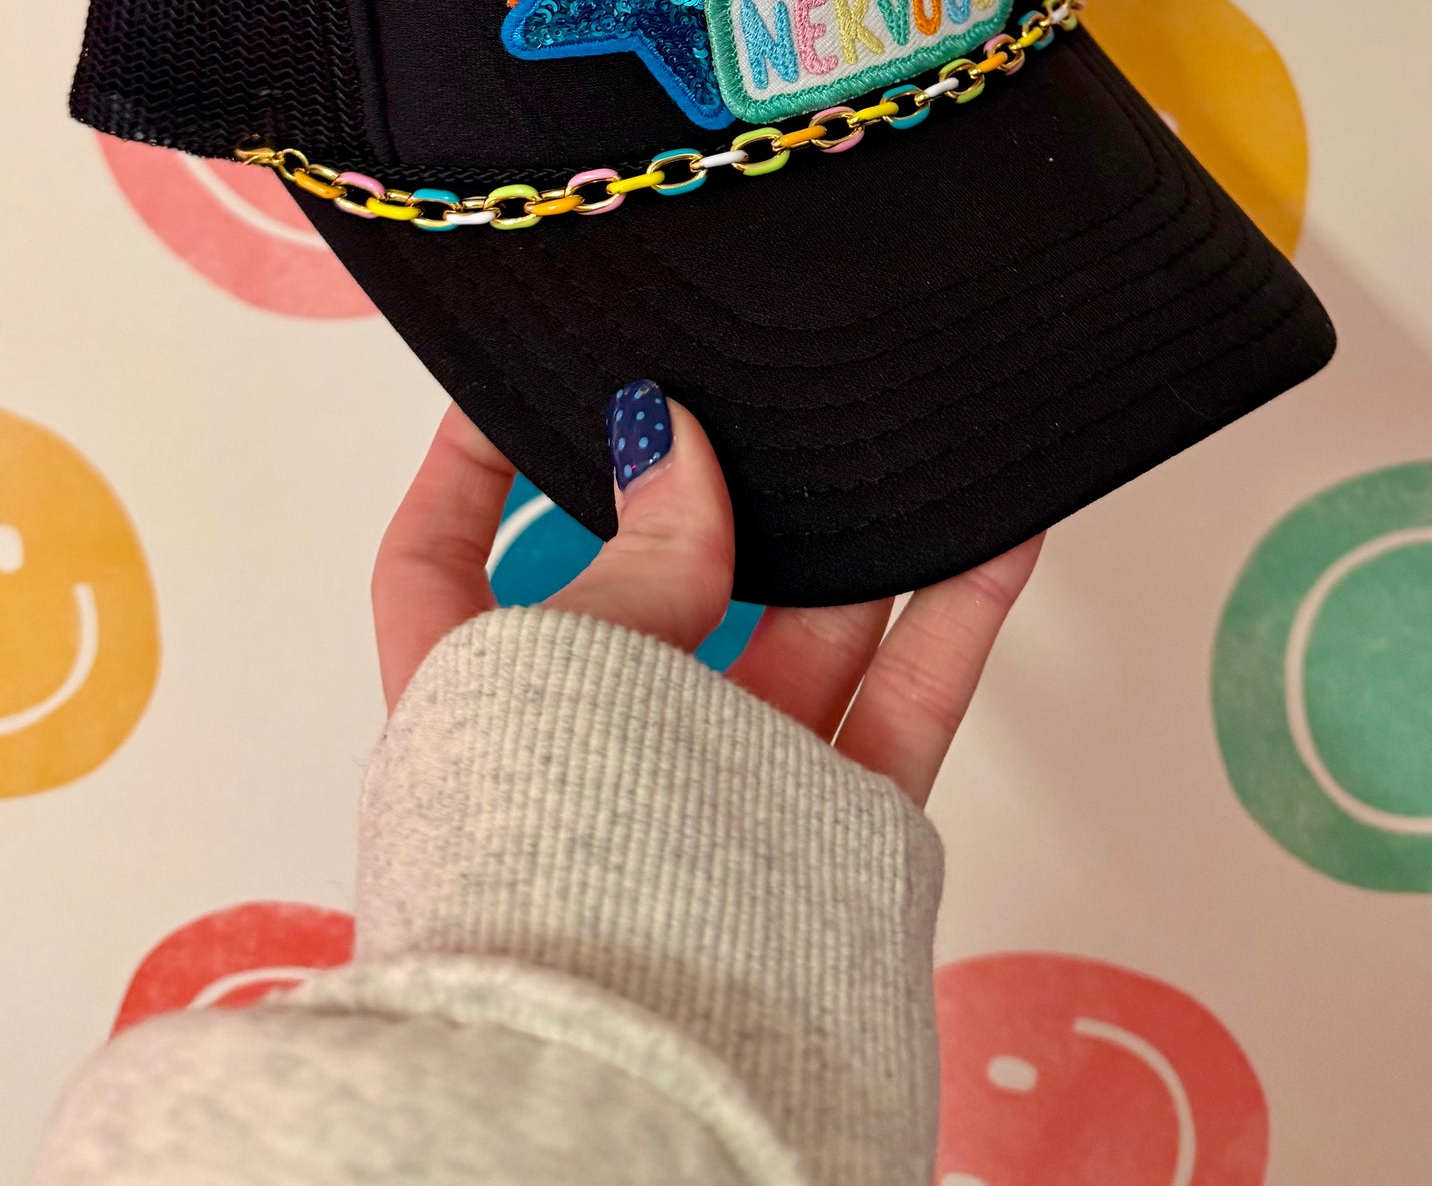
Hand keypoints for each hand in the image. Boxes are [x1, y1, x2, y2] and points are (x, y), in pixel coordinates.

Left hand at [372, 392, 1041, 804]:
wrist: (647, 1054)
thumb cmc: (550, 865)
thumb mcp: (569, 660)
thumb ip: (637, 550)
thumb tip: (669, 441)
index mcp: (473, 703)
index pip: (440, 562)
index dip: (469, 465)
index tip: (521, 376)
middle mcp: (592, 749)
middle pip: (657, 584)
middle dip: (711, 490)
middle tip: (754, 386)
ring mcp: (713, 793)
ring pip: (797, 634)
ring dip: (851, 536)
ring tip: (896, 433)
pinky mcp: (822, 840)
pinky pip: (897, 704)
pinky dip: (949, 616)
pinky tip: (991, 534)